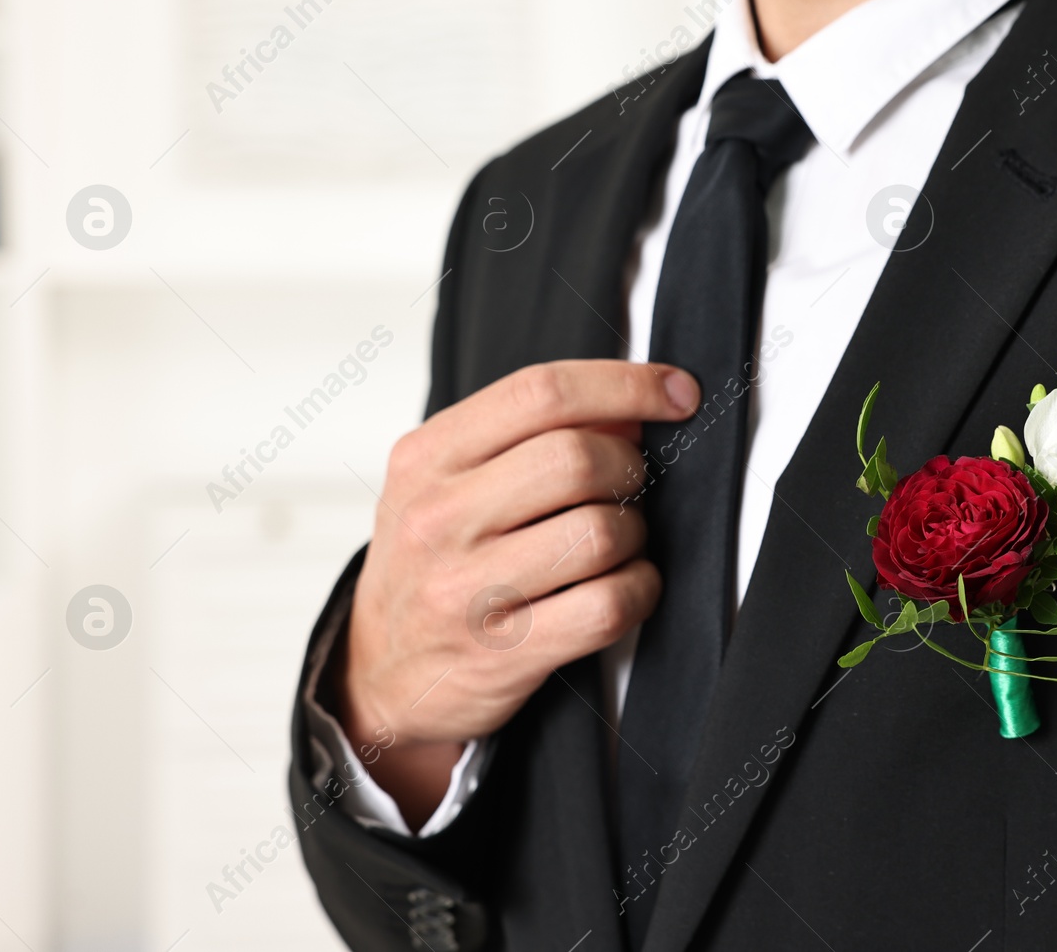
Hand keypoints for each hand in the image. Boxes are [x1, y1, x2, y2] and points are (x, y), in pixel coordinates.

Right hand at [335, 359, 698, 827]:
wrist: (379, 671)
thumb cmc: (430, 564)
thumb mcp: (446, 481)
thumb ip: (524, 436)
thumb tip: (630, 411)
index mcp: (427, 457)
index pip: (541, 393)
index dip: (626, 385)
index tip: (677, 390)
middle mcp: (438, 518)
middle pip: (578, 459)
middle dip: (629, 467)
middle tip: (629, 485)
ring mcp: (467, 590)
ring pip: (602, 533)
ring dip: (635, 534)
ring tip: (618, 543)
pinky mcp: (503, 654)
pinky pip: (608, 605)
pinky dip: (639, 589)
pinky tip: (625, 586)